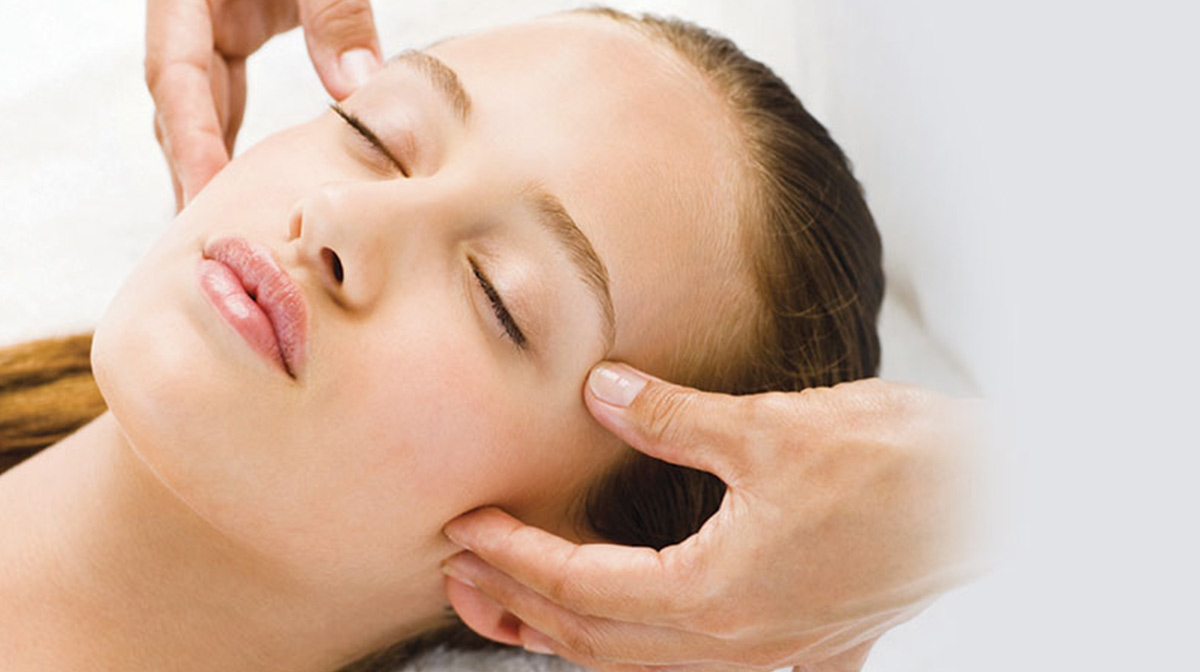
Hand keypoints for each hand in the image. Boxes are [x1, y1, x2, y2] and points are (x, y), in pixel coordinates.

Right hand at [145, 0, 381, 209]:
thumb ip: (335, 14)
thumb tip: (354, 89)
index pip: (174, 75)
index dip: (190, 141)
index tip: (208, 199)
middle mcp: (187, 12)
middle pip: (180, 103)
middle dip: (192, 171)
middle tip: (212, 239)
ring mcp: (209, 22)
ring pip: (202, 105)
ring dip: (210, 164)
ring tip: (227, 228)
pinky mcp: (235, 29)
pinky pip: (228, 94)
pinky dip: (235, 140)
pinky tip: (248, 185)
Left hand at [442, 364, 988, 670]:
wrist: (991, 499)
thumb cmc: (897, 464)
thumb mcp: (771, 428)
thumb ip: (671, 418)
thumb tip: (599, 392)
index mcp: (718, 596)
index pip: (583, 586)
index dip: (517, 556)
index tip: (469, 529)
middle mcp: (737, 646)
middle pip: (596, 641)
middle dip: (518, 606)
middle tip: (458, 574)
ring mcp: (769, 657)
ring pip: (636, 664)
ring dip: (565, 632)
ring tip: (508, 602)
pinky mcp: (797, 647)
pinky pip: (686, 665)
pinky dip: (629, 646)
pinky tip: (614, 623)